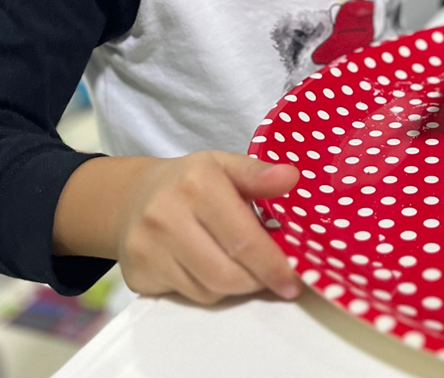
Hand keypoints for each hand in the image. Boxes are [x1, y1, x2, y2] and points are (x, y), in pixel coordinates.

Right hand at [116, 151, 300, 304]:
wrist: (134, 197)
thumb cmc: (191, 181)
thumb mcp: (225, 165)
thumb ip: (258, 174)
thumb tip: (291, 178)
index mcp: (197, 183)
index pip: (242, 238)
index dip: (271, 263)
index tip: (292, 278)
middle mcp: (166, 216)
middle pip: (225, 272)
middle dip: (257, 281)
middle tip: (275, 278)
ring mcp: (147, 248)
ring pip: (207, 291)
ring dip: (235, 286)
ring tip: (246, 267)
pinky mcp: (138, 274)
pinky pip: (187, 297)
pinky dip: (209, 290)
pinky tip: (214, 269)